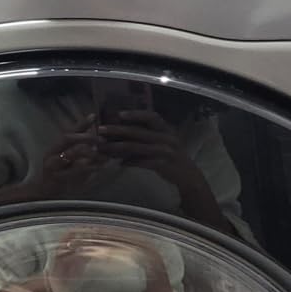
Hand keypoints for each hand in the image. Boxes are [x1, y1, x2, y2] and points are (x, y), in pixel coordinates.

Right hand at [37, 116, 101, 197]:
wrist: (41, 195)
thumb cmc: (57, 178)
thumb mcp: (67, 163)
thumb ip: (79, 153)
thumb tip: (97, 144)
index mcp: (55, 148)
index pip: (69, 131)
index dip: (81, 123)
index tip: (94, 116)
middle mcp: (52, 154)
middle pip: (68, 138)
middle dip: (87, 137)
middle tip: (102, 140)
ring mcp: (54, 166)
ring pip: (72, 153)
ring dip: (90, 152)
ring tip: (103, 155)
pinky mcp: (58, 178)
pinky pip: (75, 170)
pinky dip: (88, 168)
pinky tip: (99, 167)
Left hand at [97, 110, 234, 234]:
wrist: (190, 178)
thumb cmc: (173, 159)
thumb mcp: (164, 143)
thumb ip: (148, 138)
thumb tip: (124, 134)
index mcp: (166, 130)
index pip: (151, 116)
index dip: (135, 114)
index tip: (119, 114)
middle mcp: (166, 138)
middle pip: (138, 132)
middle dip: (118, 130)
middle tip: (101, 131)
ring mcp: (165, 152)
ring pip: (136, 147)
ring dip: (118, 147)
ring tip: (104, 148)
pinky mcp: (162, 165)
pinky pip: (142, 162)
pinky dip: (129, 162)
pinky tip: (119, 164)